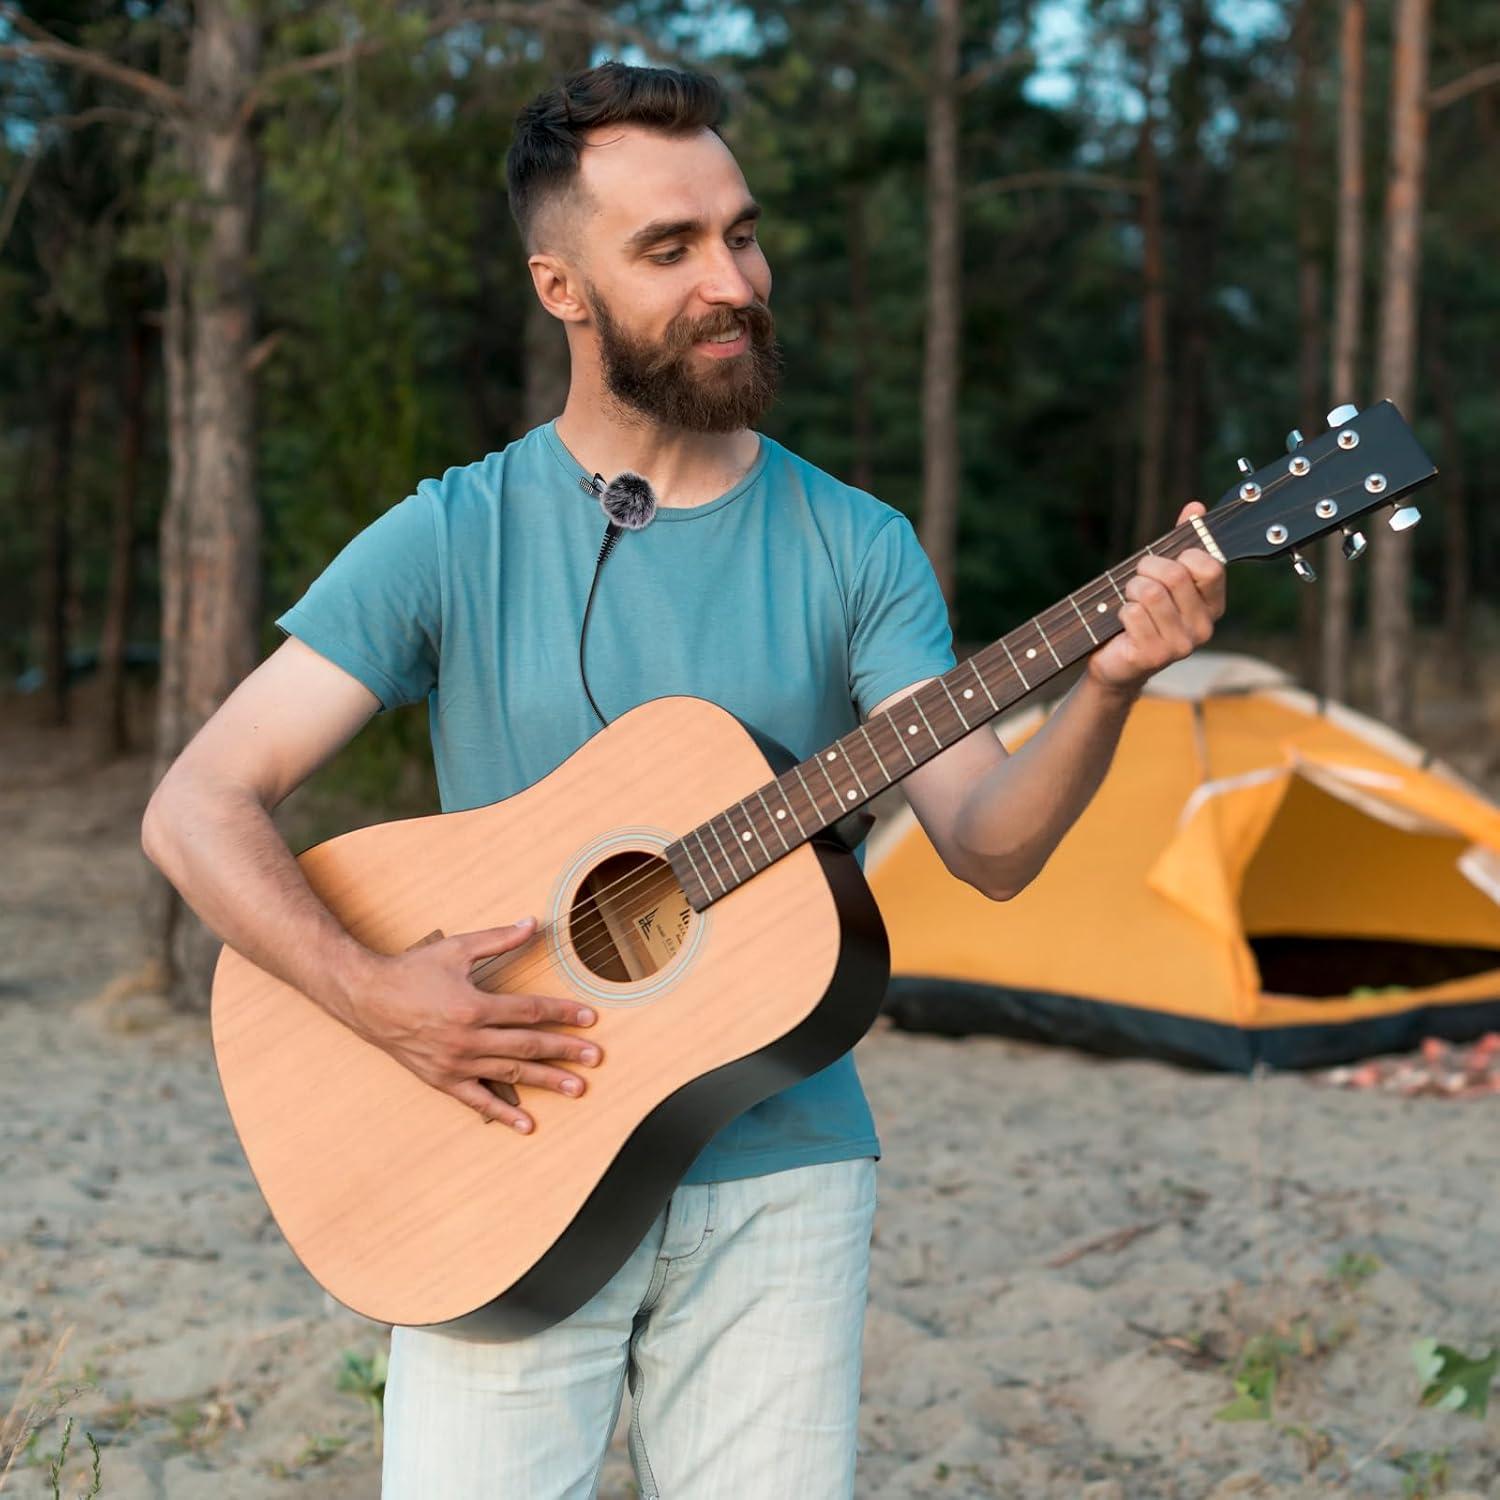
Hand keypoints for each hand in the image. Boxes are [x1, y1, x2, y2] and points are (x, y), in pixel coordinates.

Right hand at [345, 917, 600, 1131]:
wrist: (367, 999)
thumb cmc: (413, 971)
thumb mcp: (457, 949)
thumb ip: (498, 939)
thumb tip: (533, 922)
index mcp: (474, 1006)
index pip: (530, 1012)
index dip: (563, 1014)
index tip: (590, 1018)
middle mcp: (468, 1039)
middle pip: (528, 1046)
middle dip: (566, 1051)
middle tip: (596, 1057)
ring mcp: (456, 1064)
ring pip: (511, 1074)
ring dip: (546, 1081)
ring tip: (577, 1088)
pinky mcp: (443, 1080)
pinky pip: (478, 1101)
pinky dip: (504, 1114)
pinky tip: (527, 1125)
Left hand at [1086, 500, 1226, 695]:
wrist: (1117, 663)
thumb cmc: (1142, 615)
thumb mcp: (1163, 578)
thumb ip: (1182, 543)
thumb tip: (1195, 508)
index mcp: (1212, 605)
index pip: (1209, 566)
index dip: (1183, 556)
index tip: (1169, 562)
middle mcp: (1203, 628)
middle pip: (1174, 575)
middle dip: (1146, 569)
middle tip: (1137, 580)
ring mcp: (1181, 645)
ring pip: (1149, 592)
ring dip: (1129, 591)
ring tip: (1129, 602)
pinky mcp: (1154, 655)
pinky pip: (1131, 613)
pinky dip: (1119, 612)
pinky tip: (1122, 624)